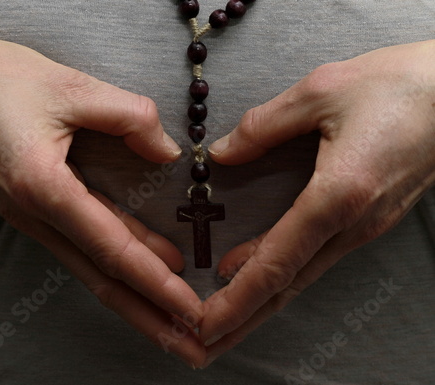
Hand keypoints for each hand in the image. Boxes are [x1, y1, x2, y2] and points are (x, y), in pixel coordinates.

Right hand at [0, 29, 204, 366]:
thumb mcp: (70, 87)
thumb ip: (129, 117)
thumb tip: (167, 152)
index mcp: (42, 187)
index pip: (112, 249)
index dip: (155, 283)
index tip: (190, 309)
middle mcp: (36, 215)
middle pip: (103, 280)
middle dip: (151, 317)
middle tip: (192, 345)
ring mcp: (34, 218)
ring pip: (94, 271)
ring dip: (137, 301)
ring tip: (173, 324)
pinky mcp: (37, 210)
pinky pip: (85, 248)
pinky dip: (118, 269)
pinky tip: (145, 274)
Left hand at [200, 40, 434, 364]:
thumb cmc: (398, 86)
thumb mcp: (320, 91)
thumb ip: (263, 126)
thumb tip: (222, 152)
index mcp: (339, 194)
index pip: (277, 262)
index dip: (237, 298)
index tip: (205, 322)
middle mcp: (353, 224)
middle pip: (288, 285)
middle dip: (243, 318)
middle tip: (203, 341)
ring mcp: (364, 227)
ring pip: (302, 277)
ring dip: (260, 303)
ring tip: (224, 321)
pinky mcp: (367, 219)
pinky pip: (316, 258)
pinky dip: (282, 276)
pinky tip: (257, 277)